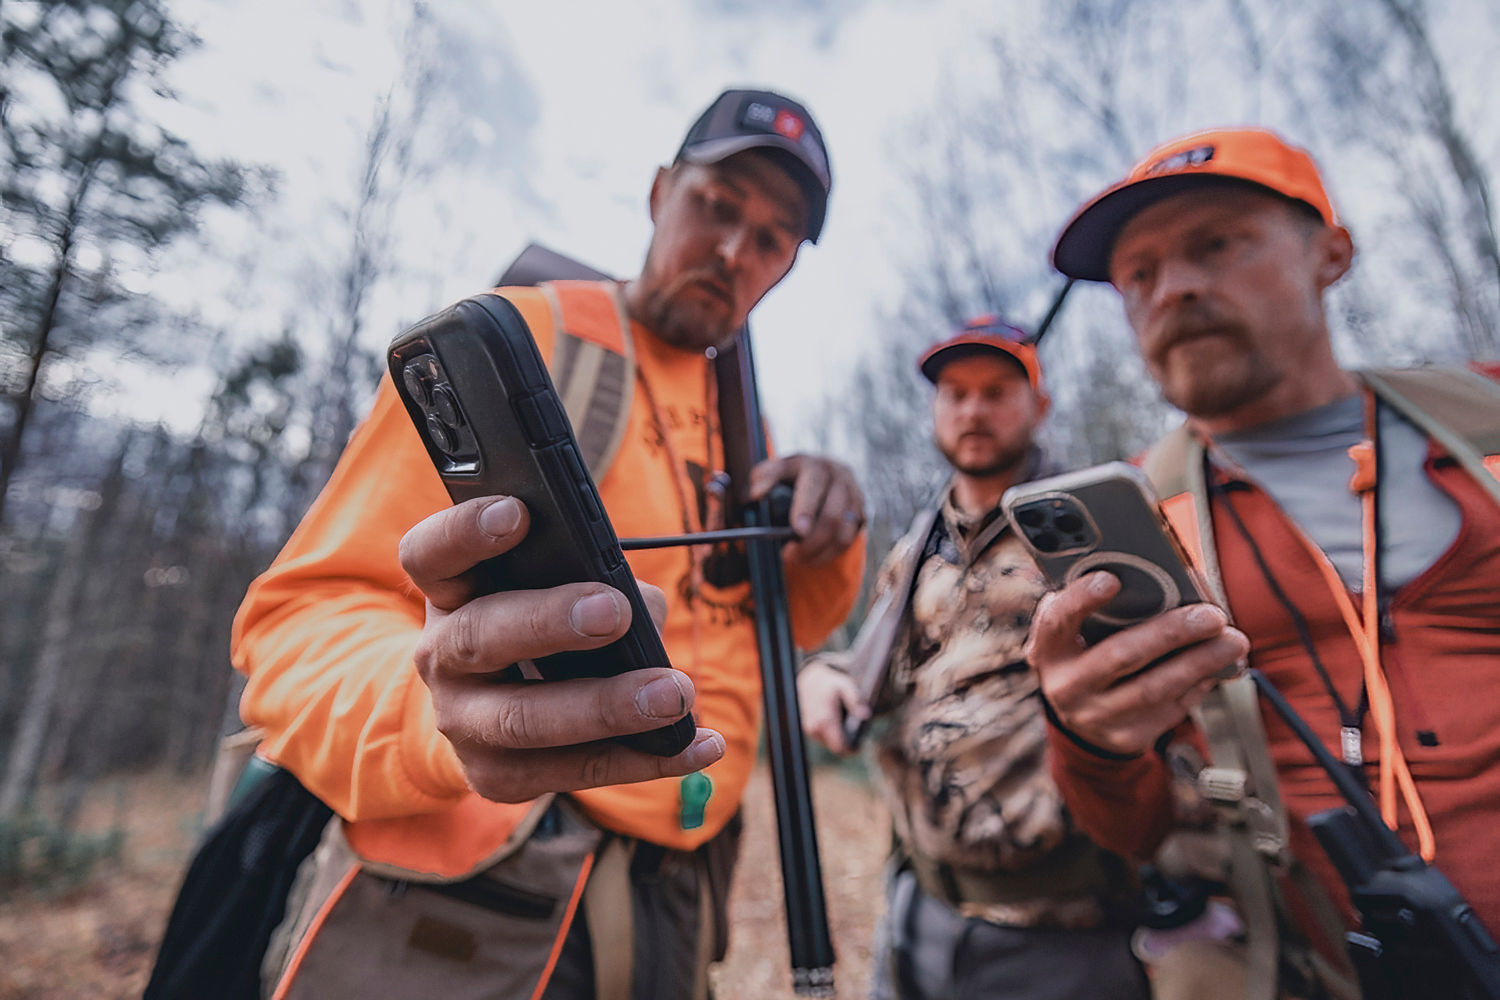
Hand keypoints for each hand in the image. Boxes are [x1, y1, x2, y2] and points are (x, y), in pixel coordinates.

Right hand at [398, 495, 725, 801]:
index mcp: (451, 591)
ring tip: (673, 694)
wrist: (484, 717)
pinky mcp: (498, 777)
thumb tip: (647, 612)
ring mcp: (463, 723)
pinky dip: (645, 759)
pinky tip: (698, 743)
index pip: (431, 553)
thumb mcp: (545, 586)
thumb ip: (593, 578)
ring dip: (607, 708)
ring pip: (525, 719)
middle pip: (478, 635)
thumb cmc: (533, 625)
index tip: (517, 511)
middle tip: (617, 611)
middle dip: (550, 622)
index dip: (465, 530)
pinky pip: (575, 771)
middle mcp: (442, 656)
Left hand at [749, 454, 864, 567]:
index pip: (814, 484)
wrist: (821, 476)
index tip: (798, 530)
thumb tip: (758, 494)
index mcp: (814, 465)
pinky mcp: (860, 513)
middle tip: (790, 554)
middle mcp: (839, 477)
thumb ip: (763, 479)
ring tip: (799, 558)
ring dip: (820, 551)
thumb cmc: (789, 478)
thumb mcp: (773, 472)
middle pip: (832, 515)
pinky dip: (830, 554)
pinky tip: (813, 558)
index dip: (806, 508)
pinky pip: (849, 540)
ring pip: (843, 532)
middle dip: (811, 541)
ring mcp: (854, 495)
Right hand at [797, 656, 868, 755]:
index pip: (839, 747)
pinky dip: (829, 733)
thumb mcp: (846, 686)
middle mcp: (815, 727)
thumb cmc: (830, 683)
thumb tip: (866, 715)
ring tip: (844, 725)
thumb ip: (856, 700)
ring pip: (827, 743)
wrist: (810, 678)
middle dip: (845, 743)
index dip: (851, 750)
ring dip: (836, 738)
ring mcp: (809, 728)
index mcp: (826, 719)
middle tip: (855, 736)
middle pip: (834, 747)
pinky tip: (835, 722)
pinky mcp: (807, 727)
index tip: (858, 747)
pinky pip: (821, 737)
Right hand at [1025, 572, 1248, 756]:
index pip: (1057, 621)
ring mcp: (1095, 717)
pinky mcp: (1126, 738)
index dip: (1081, 600)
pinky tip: (1218, 666)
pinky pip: (1170, 709)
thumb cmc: (1088, 653)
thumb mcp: (1079, 630)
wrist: (1081, 717)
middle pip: (1121, 656)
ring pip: (1154, 688)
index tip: (1111, 579)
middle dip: (1171, 633)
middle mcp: (1066, 687)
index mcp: (1049, 650)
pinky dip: (1199, 684)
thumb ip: (1102, 608)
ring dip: (1200, 662)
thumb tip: (1163, 581)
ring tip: (1232, 641)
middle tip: (1211, 615)